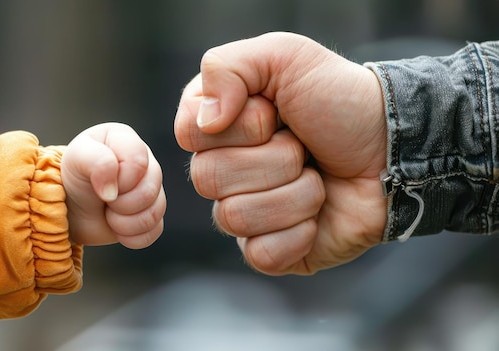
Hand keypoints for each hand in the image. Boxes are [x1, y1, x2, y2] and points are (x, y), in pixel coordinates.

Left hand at [62, 123, 165, 248]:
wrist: (68, 208)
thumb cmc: (73, 177)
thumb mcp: (76, 158)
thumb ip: (97, 162)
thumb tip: (114, 191)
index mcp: (128, 141)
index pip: (139, 162)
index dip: (120, 179)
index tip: (98, 184)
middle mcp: (146, 163)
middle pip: (150, 190)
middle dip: (120, 203)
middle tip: (104, 200)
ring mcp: (152, 190)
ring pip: (154, 213)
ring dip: (123, 221)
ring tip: (108, 213)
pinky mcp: (152, 215)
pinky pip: (154, 231)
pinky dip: (130, 236)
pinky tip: (116, 226)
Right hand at [174, 32, 387, 274]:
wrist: (395, 150)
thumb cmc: (340, 101)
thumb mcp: (286, 56)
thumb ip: (226, 67)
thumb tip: (204, 122)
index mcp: (218, 124)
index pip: (189, 133)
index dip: (240, 126)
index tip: (276, 113)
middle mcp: (223, 169)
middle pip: (207, 179)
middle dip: (275, 159)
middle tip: (305, 147)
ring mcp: (244, 212)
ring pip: (234, 217)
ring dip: (295, 194)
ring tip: (318, 178)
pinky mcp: (268, 250)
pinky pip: (259, 254)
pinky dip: (298, 233)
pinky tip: (318, 215)